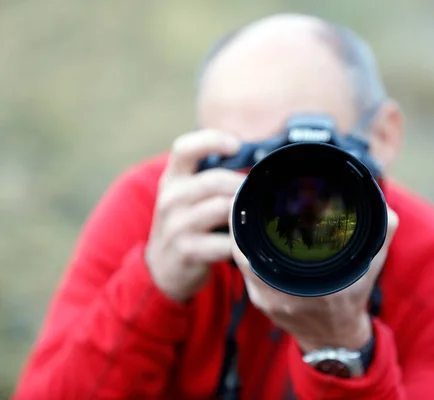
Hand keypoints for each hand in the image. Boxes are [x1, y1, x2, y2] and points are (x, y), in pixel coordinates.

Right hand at [145, 130, 245, 301]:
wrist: (163, 266)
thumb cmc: (187, 222)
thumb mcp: (188, 194)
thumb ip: (213, 177)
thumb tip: (258, 165)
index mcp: (172, 178)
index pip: (184, 148)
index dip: (211, 140)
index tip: (236, 145)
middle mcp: (171, 198)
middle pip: (215, 181)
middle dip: (243, 186)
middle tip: (259, 194)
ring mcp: (177, 225)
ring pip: (222, 208)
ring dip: (244, 211)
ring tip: (255, 216)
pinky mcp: (186, 250)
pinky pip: (224, 242)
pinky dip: (240, 242)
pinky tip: (246, 243)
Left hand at [230, 204, 399, 351]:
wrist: (336, 336)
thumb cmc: (353, 297)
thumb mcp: (372, 262)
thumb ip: (380, 231)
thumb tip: (383, 205)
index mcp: (309, 286)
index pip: (266, 245)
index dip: (256, 219)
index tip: (257, 198)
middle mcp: (281, 294)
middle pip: (246, 249)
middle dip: (247, 222)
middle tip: (251, 199)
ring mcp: (266, 300)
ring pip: (242, 259)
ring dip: (243, 236)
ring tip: (248, 212)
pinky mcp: (259, 302)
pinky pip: (245, 270)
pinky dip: (247, 251)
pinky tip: (251, 236)